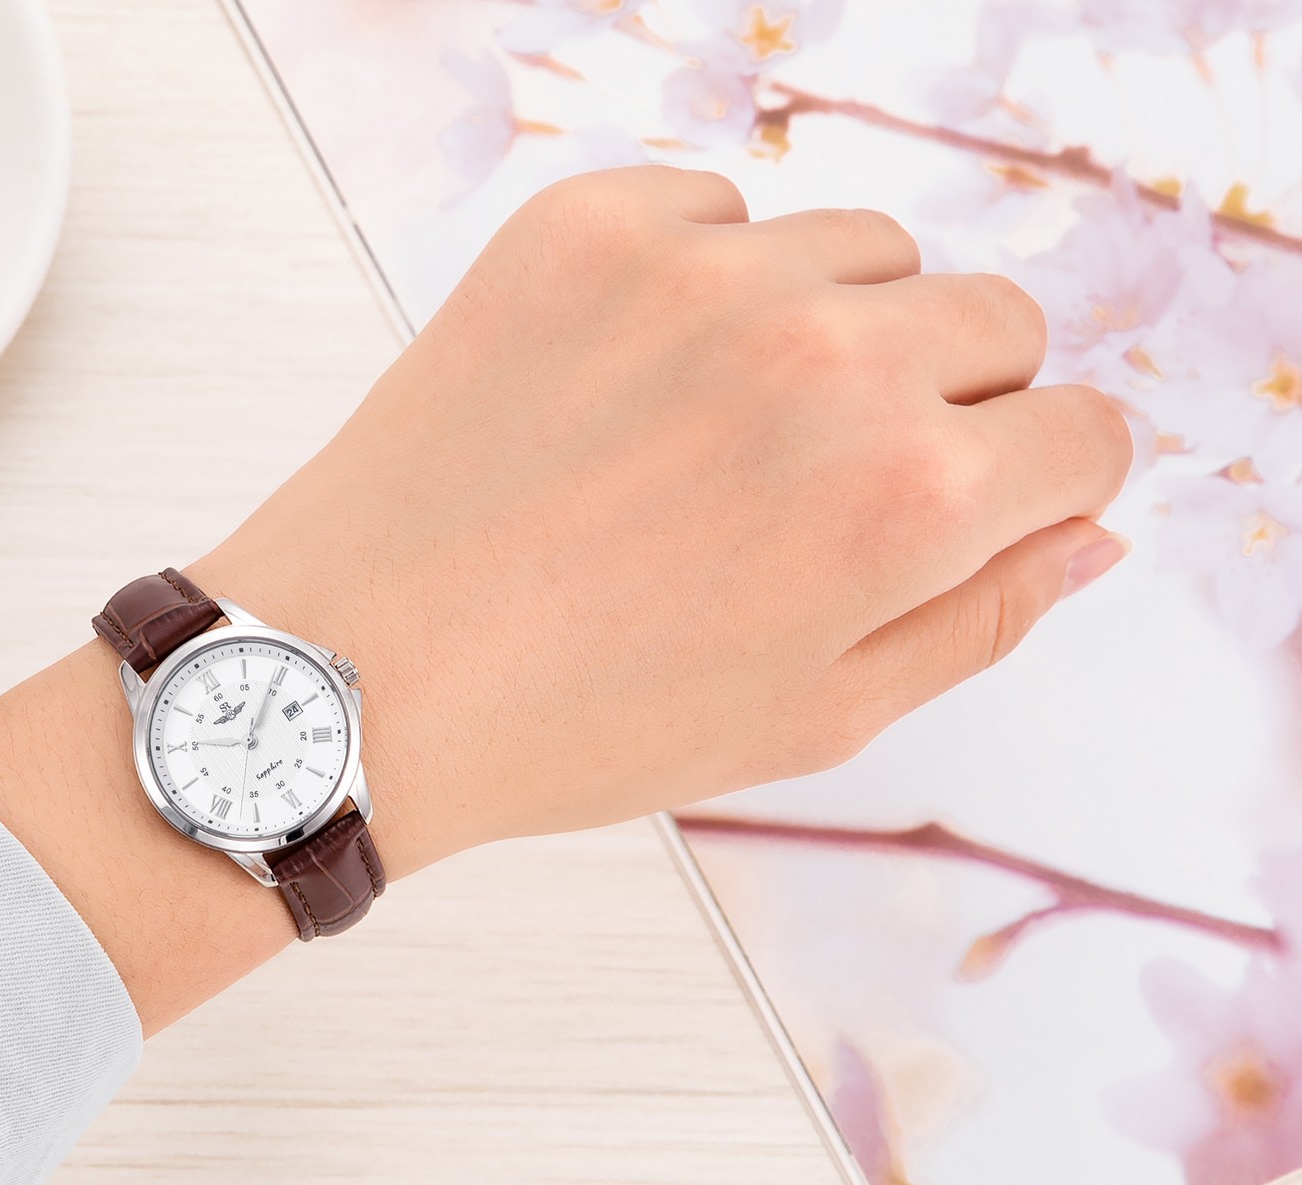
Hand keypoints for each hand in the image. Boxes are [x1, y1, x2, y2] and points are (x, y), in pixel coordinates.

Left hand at [0, 165, 1131, 1031]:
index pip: (1083, 433)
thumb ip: (981, 618)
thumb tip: (1084, 529)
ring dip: (827, 328)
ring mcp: (702, 275)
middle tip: (818, 486)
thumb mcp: (812, 720)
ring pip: (863, 251)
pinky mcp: (587, 227)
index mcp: (909, 499)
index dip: (1028, 488)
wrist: (351, 673)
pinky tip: (628, 382)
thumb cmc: (575, 721)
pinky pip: (717, 211)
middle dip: (946, 403)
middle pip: (993, 322)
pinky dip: (698, 279)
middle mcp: (828, 358)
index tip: (960, 511)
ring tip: (711, 437)